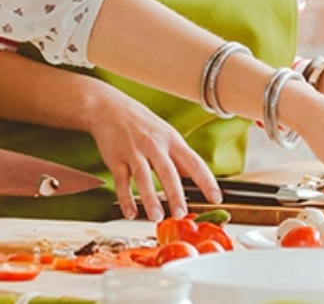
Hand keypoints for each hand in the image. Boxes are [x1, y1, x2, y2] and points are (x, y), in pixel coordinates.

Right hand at [80, 88, 220, 220]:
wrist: (108, 107)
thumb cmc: (140, 123)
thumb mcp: (165, 134)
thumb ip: (177, 156)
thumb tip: (193, 177)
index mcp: (171, 140)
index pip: (194, 163)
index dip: (207, 181)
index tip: (216, 198)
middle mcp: (154, 145)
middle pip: (168, 172)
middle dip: (176, 195)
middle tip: (181, 213)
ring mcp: (134, 151)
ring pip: (144, 177)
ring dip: (150, 199)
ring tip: (156, 216)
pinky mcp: (116, 158)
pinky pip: (122, 181)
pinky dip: (126, 199)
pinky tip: (131, 212)